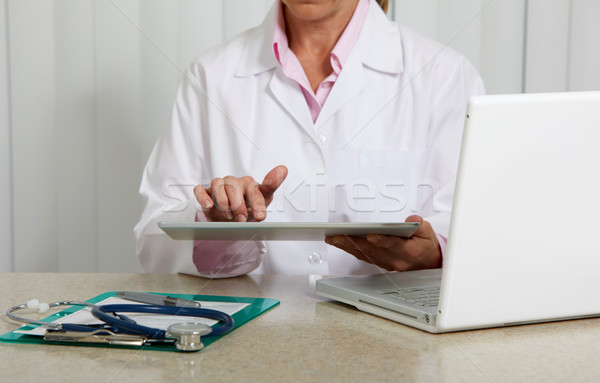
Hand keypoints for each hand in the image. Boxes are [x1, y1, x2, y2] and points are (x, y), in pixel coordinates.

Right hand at [193, 165, 287, 221]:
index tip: (260, 217)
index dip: (257, 204)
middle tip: (241, 219)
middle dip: (239, 205)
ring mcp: (219, 185)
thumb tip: (284, 168)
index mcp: (250, 184)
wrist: (230, 215)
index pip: (255, 190)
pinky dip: (204, 197)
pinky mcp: (206, 191)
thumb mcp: (262, 202)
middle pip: (234, 188)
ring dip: (223, 201)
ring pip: (218, 185)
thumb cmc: (248, 206)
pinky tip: (209, 206)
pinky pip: (201, 190)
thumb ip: (271, 187)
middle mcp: (234, 182)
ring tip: (228, 215)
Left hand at [325, 215, 441, 270]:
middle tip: (336, 236)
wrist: (427, 263)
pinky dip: (351, 250)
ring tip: (333, 238)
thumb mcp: (428, 232)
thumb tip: (411, 220)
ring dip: (347, 247)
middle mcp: (395, 260)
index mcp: (409, 251)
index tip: (371, 236)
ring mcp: (387, 263)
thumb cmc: (425, 245)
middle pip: (372, 251)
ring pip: (364, 255)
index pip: (394, 245)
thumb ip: (420, 225)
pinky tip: (341, 243)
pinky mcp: (380, 263)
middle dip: (353, 243)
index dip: (383, 241)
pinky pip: (363, 257)